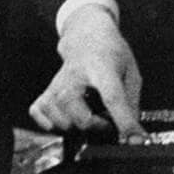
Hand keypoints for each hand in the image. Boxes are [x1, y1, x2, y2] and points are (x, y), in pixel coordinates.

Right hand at [30, 5, 145, 139]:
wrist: (86, 35)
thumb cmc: (110, 54)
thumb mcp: (131, 73)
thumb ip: (131, 103)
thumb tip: (131, 132)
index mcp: (103, 68)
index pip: (112, 97)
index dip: (123, 121)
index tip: (133, 138)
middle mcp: (76, 75)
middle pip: (80, 116)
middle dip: (96, 127)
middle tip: (106, 121)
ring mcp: (58, 83)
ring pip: (60, 119)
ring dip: (76, 126)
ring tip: (86, 117)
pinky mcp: (47, 89)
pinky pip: (39, 112)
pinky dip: (49, 122)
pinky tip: (63, 119)